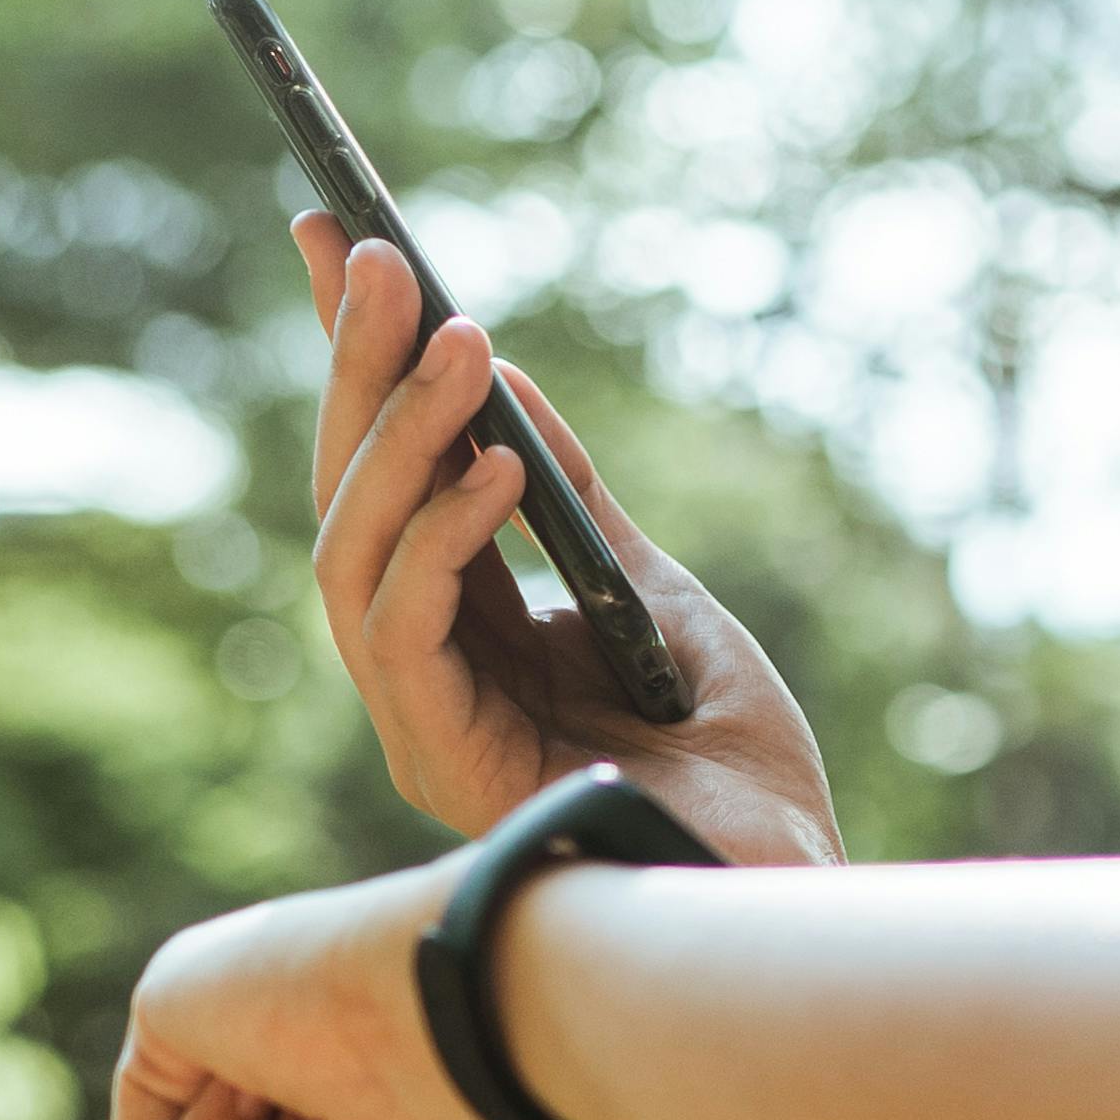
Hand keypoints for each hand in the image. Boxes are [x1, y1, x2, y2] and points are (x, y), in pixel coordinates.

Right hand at [298, 219, 839, 868]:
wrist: (787, 878)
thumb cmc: (732, 760)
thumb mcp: (654, 591)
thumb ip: (573, 498)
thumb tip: (502, 374)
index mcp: (464, 629)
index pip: (384, 476)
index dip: (351, 363)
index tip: (332, 240)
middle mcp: (422, 673)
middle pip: (349, 503)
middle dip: (356, 372)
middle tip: (378, 260)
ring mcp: (420, 722)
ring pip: (352, 559)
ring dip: (402, 441)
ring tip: (456, 345)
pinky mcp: (442, 765)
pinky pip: (405, 634)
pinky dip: (443, 541)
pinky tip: (500, 470)